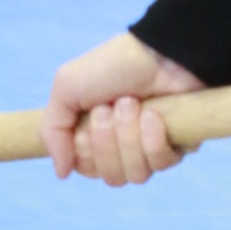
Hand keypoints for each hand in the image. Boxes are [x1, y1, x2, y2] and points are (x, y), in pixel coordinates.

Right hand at [40, 31, 205, 185]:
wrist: (157, 52)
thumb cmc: (111, 66)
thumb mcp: (66, 88)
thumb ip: (52, 131)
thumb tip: (61, 174)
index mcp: (94, 136)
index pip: (86, 169)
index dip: (86, 150)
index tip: (90, 116)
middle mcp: (122, 147)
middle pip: (111, 177)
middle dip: (108, 140)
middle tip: (110, 106)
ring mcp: (150, 149)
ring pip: (136, 175)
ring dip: (129, 135)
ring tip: (132, 104)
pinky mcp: (177, 148)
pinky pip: (161, 164)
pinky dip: (152, 138)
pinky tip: (152, 114)